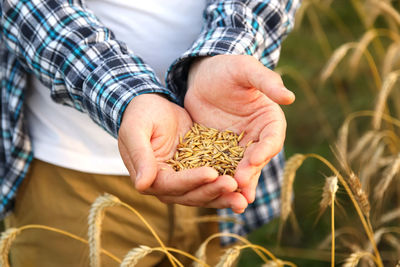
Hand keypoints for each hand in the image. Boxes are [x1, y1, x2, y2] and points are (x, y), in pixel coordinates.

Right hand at [118, 93, 247, 211]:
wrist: (152, 106)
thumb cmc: (140, 115)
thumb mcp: (136, 130)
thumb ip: (140, 156)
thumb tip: (141, 185)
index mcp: (150, 177)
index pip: (172, 184)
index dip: (191, 180)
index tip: (212, 173)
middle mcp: (167, 184)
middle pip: (191, 194)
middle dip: (213, 191)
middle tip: (234, 186)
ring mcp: (183, 180)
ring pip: (204, 193)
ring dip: (223, 196)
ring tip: (244, 198)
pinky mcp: (197, 171)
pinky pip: (213, 181)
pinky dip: (226, 186)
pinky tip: (244, 186)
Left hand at [185, 55, 294, 203]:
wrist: (203, 76)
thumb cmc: (228, 69)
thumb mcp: (246, 70)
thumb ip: (266, 82)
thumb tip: (290, 97)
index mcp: (269, 120)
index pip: (272, 138)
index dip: (265, 149)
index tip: (254, 158)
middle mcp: (257, 137)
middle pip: (257, 159)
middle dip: (250, 173)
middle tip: (240, 186)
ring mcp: (237, 147)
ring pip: (240, 169)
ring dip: (238, 185)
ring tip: (234, 202)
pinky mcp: (219, 152)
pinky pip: (220, 167)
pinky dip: (219, 180)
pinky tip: (213, 193)